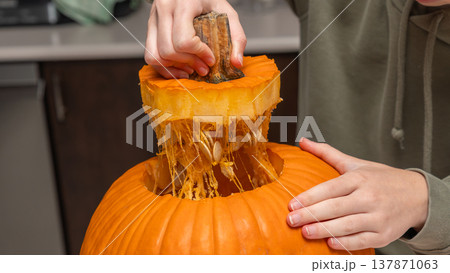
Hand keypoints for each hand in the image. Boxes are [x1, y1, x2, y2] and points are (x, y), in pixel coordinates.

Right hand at [145, 0, 245, 78]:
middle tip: (203, 68)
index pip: (184, 40)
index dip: (198, 54)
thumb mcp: (227, 12)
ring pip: (156, 55)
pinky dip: (164, 67)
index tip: (210, 59)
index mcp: (185, 3)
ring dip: (174, 68)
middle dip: (188, 63)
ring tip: (190, 69)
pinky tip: (179, 68)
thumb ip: (237, 37)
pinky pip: (150, 54)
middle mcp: (165, 8)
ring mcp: (154, 17)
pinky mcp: (150, 26)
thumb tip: (236, 62)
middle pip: (169, 50)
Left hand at [287, 138, 428, 250]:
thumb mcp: (356, 163)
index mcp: (359, 179)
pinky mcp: (384, 234)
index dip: (309, 197)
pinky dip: (346, 243)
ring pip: (346, 225)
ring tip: (305, 232)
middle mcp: (368, 197)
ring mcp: (377, 217)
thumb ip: (327, 153)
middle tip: (291, 220)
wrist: (417, 196)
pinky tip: (330, 242)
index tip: (291, 204)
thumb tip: (303, 141)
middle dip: (310, 215)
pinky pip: (362, 240)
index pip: (329, 188)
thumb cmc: (382, 179)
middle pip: (334, 207)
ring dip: (323, 230)